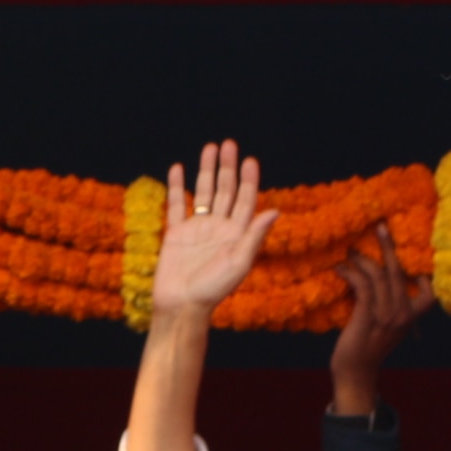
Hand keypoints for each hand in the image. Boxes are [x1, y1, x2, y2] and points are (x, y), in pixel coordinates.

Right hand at [149, 142, 279, 321]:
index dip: (249, 180)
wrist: (181, 306)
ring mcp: (197, 229)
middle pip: (225, 191)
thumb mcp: (239, 263)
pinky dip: (176, 187)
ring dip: (206, 170)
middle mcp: (219, 228)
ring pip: (203, 192)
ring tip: (210, 148)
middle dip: (228, 168)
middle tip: (228, 144)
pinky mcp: (176, 234)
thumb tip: (274, 211)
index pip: (246, 201)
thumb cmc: (213, 290)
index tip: (250, 160)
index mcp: (236, 234)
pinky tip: (177, 169)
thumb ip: (254, 236)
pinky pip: (176, 205)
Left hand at [328, 226, 427, 416]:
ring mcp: (385, 316)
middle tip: (380, 228)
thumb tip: (379, 280)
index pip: (428, 294)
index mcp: (410, 318)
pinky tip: (341, 269)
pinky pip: (362, 286)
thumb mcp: (389, 328)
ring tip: (350, 251)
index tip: (407, 256)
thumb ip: (392, 309)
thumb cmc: (369, 348)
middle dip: (388, 247)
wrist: (356, 373)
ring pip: (378, 276)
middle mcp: (402, 315)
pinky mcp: (367, 317)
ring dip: (362, 260)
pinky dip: (351, 274)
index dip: (422, 275)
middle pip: (397, 272)